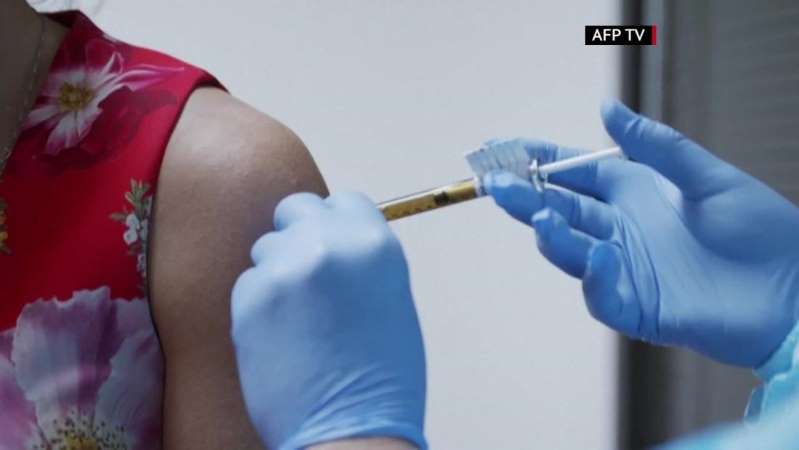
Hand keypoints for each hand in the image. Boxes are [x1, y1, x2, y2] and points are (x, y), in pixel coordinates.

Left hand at [231, 192, 426, 449]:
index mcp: (374, 244)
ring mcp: (285, 268)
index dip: (334, 221)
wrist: (350, 429)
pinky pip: (247, 284)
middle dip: (298, 234)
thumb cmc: (381, 377)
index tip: (330, 241)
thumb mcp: (389, 298)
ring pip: (266, 248)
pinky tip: (280, 337)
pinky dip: (258, 304)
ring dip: (276, 273)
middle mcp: (329, 244)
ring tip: (297, 318)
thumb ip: (359, 259)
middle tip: (305, 275)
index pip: (343, 200)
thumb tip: (330, 239)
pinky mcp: (250, 299)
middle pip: (296, 209)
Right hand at [483, 100, 798, 366]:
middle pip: (561, 210)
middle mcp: (621, 229)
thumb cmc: (760, 229)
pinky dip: (594, 276)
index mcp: (634, 193)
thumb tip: (606, 107)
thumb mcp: (707, 177)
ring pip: (571, 250)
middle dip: (526, 195)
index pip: (574, 172)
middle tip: (495, 182)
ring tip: (538, 215)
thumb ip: (655, 145)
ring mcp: (625, 268)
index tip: (505, 147)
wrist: (796, 290)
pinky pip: (603, 293)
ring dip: (551, 234)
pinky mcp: (637, 307)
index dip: (539, 159)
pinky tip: (598, 256)